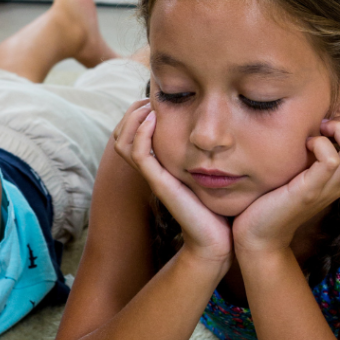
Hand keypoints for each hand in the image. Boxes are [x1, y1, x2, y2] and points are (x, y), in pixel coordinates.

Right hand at [113, 102, 232, 268]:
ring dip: (132, 118)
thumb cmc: (218, 206)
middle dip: (131, 111)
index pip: (130, 132)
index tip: (158, 99)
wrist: (219, 240)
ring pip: (121, 141)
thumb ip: (206, 152)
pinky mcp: (159, 182)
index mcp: (158, 164)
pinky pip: (138, 153)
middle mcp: (151, 168)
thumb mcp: (209, 171)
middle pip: (119, 134)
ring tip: (151, 107)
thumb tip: (220, 128)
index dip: (137, 112)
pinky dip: (142, 132)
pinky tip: (156, 120)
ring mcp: (153, 175)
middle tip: (151, 100)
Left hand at [232, 117, 339, 258]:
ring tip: (317, 134)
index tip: (326, 124)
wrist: (261, 234)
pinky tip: (305, 146)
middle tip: (324, 125)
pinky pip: (332, 161)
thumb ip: (311, 153)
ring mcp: (329, 188)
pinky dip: (321, 144)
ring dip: (339, 131)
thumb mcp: (300, 170)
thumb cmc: (275, 197)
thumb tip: (313, 123)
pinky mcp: (311, 191)